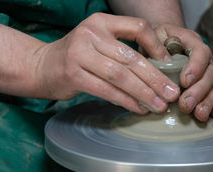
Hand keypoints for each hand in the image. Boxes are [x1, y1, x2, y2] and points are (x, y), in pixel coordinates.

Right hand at [33, 13, 180, 113]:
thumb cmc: (76, 57)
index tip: (170, 65)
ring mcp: (80, 54)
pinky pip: (107, 90)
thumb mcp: (97, 42)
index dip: (157, 46)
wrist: (40, 67)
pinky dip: (126, 101)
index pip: (138, 27)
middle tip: (172, 94)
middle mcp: (90, 34)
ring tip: (159, 105)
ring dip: (144, 93)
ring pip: (121, 76)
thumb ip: (121, 48)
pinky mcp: (73, 74)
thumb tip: (159, 69)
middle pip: (131, 58)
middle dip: (156, 78)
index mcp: (101, 22)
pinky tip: (138, 108)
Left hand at [153, 24, 212, 120]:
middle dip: (198, 91)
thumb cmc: (155, 40)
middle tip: (186, 105)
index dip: (195, 67)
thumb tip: (161, 60)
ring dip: (207, 102)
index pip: (200, 52)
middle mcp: (203, 57)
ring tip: (199, 115)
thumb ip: (156, 46)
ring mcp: (206, 71)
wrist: (160, 41)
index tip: (184, 81)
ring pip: (212, 86)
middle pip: (208, 73)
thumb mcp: (153, 36)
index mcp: (191, 41)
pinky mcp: (205, 85)